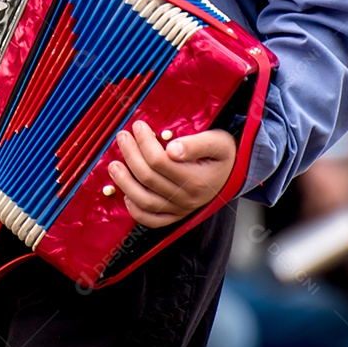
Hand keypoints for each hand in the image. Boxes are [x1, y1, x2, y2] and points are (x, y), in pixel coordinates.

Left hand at [108, 121, 236, 227]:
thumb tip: (172, 149)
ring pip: (145, 201)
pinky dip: (136, 211)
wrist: (234, 173)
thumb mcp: (218, 143)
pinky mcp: (175, 216)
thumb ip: (196, 145)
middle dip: (130, 154)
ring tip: (114, 164)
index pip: (159, 161)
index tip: (138, 126)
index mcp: (196, 179)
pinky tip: (127, 194)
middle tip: (123, 137)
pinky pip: (152, 220)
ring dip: (125, 182)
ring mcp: (180, 209)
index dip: (144, 142)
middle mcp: (187, 198)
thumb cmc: (224, 155)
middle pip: (148, 177)